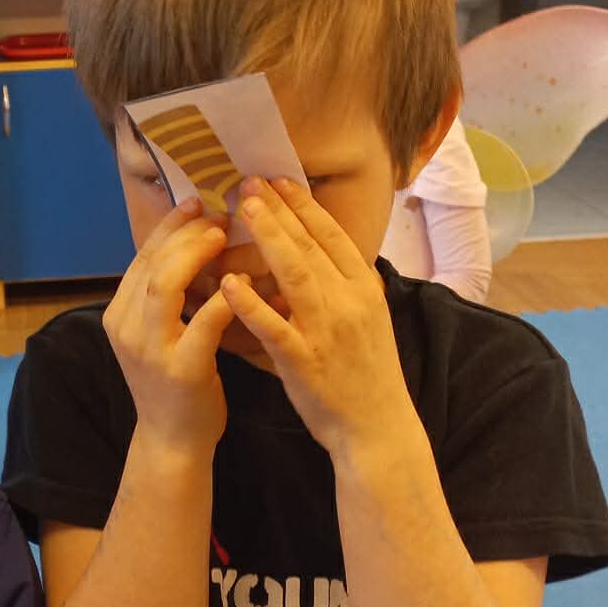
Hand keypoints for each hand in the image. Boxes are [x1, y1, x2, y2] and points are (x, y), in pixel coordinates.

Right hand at [103, 199, 234, 450]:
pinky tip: (242, 282)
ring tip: (222, 236)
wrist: (172, 441)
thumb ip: (164, 297)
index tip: (196, 203)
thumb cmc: (174, 385)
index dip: (169, 226)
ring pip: (164, 285)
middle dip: (184, 233)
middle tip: (216, 216)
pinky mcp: (180, 369)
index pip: (141, 257)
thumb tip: (188, 245)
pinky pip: (202, 323)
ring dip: (195, 255)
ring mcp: (150, 350)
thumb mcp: (156, 335)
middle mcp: (127, 328)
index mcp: (119, 315)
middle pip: (151, 263)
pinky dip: (224, 297)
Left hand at [221, 178, 414, 461]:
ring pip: (295, 274)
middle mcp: (349, 302)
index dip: (303, 205)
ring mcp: (327, 331)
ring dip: (268, 238)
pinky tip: (229, 283)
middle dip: (278, 209)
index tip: (278, 178)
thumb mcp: (366, 319)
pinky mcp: (305, 361)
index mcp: (363, 289)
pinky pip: (274, 327)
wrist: (378, 427)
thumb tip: (312, 251)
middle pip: (310, 244)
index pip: (331, 235)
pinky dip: (251, 303)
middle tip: (248, 180)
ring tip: (242, 209)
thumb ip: (340, 286)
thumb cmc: (366, 373)